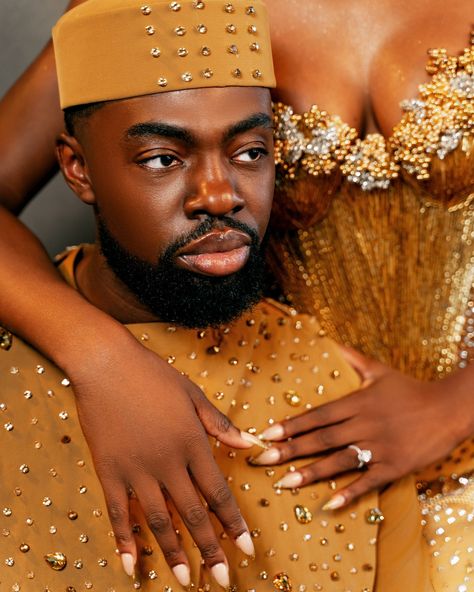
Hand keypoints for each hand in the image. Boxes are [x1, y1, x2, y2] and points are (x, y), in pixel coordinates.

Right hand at [69, 332, 257, 586]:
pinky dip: (125, 541)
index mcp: (192, 443)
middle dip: (210, 550)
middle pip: (192, 515)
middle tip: (223, 580)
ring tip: (187, 580)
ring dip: (174, 552)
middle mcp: (167, 463)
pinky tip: (131, 565)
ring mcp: (136, 470)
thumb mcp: (194, 395)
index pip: (218, 493)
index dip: (234, 524)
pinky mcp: (109, 471)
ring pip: (157, 520)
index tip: (248, 549)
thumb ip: (220, 425)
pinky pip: (117, 513)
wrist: (107, 365)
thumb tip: (251, 443)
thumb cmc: (154, 375)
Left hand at [252, 346, 472, 509]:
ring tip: (283, 483)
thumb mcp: (378, 370)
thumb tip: (327, 341)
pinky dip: (349, 493)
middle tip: (261, 460)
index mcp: (358, 402)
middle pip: (321, 439)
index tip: (266, 434)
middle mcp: (365, 424)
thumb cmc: (410, 389)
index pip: (318, 415)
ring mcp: (380, 447)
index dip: (291, 425)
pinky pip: (368, 482)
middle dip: (289, 450)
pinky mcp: (395, 466)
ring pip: (339, 461)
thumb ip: (350, 357)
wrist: (449, 409)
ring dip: (310, 473)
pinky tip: (328, 504)